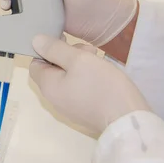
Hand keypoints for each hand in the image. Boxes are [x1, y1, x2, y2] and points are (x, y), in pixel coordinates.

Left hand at [30, 34, 149, 134]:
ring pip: (67, 78)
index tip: (66, 42)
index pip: (35, 63)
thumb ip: (55, 49)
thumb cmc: (102, 86)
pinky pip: (78, 89)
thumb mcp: (78, 60)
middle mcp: (54, 99)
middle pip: (52, 70)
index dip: (47, 50)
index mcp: (47, 86)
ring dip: (79, 65)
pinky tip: (102, 73)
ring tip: (97, 59)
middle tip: (87, 50)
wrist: (128, 120)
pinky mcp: (84, 111)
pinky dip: (86, 78)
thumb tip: (35, 41)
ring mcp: (69, 107)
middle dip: (67, 55)